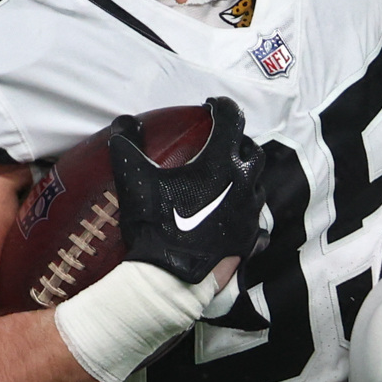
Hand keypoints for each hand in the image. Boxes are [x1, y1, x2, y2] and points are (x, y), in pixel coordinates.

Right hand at [104, 98, 273, 284]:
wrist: (170, 275)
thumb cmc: (155, 223)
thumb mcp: (134, 179)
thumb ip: (127, 145)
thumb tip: (123, 123)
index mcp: (221, 163)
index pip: (233, 120)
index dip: (223, 107)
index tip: (212, 106)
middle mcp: (244, 183)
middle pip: (252, 151)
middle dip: (239, 141)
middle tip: (220, 142)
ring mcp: (250, 212)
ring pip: (258, 183)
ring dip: (245, 175)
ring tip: (225, 177)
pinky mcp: (250, 237)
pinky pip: (256, 217)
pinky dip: (246, 209)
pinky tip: (232, 211)